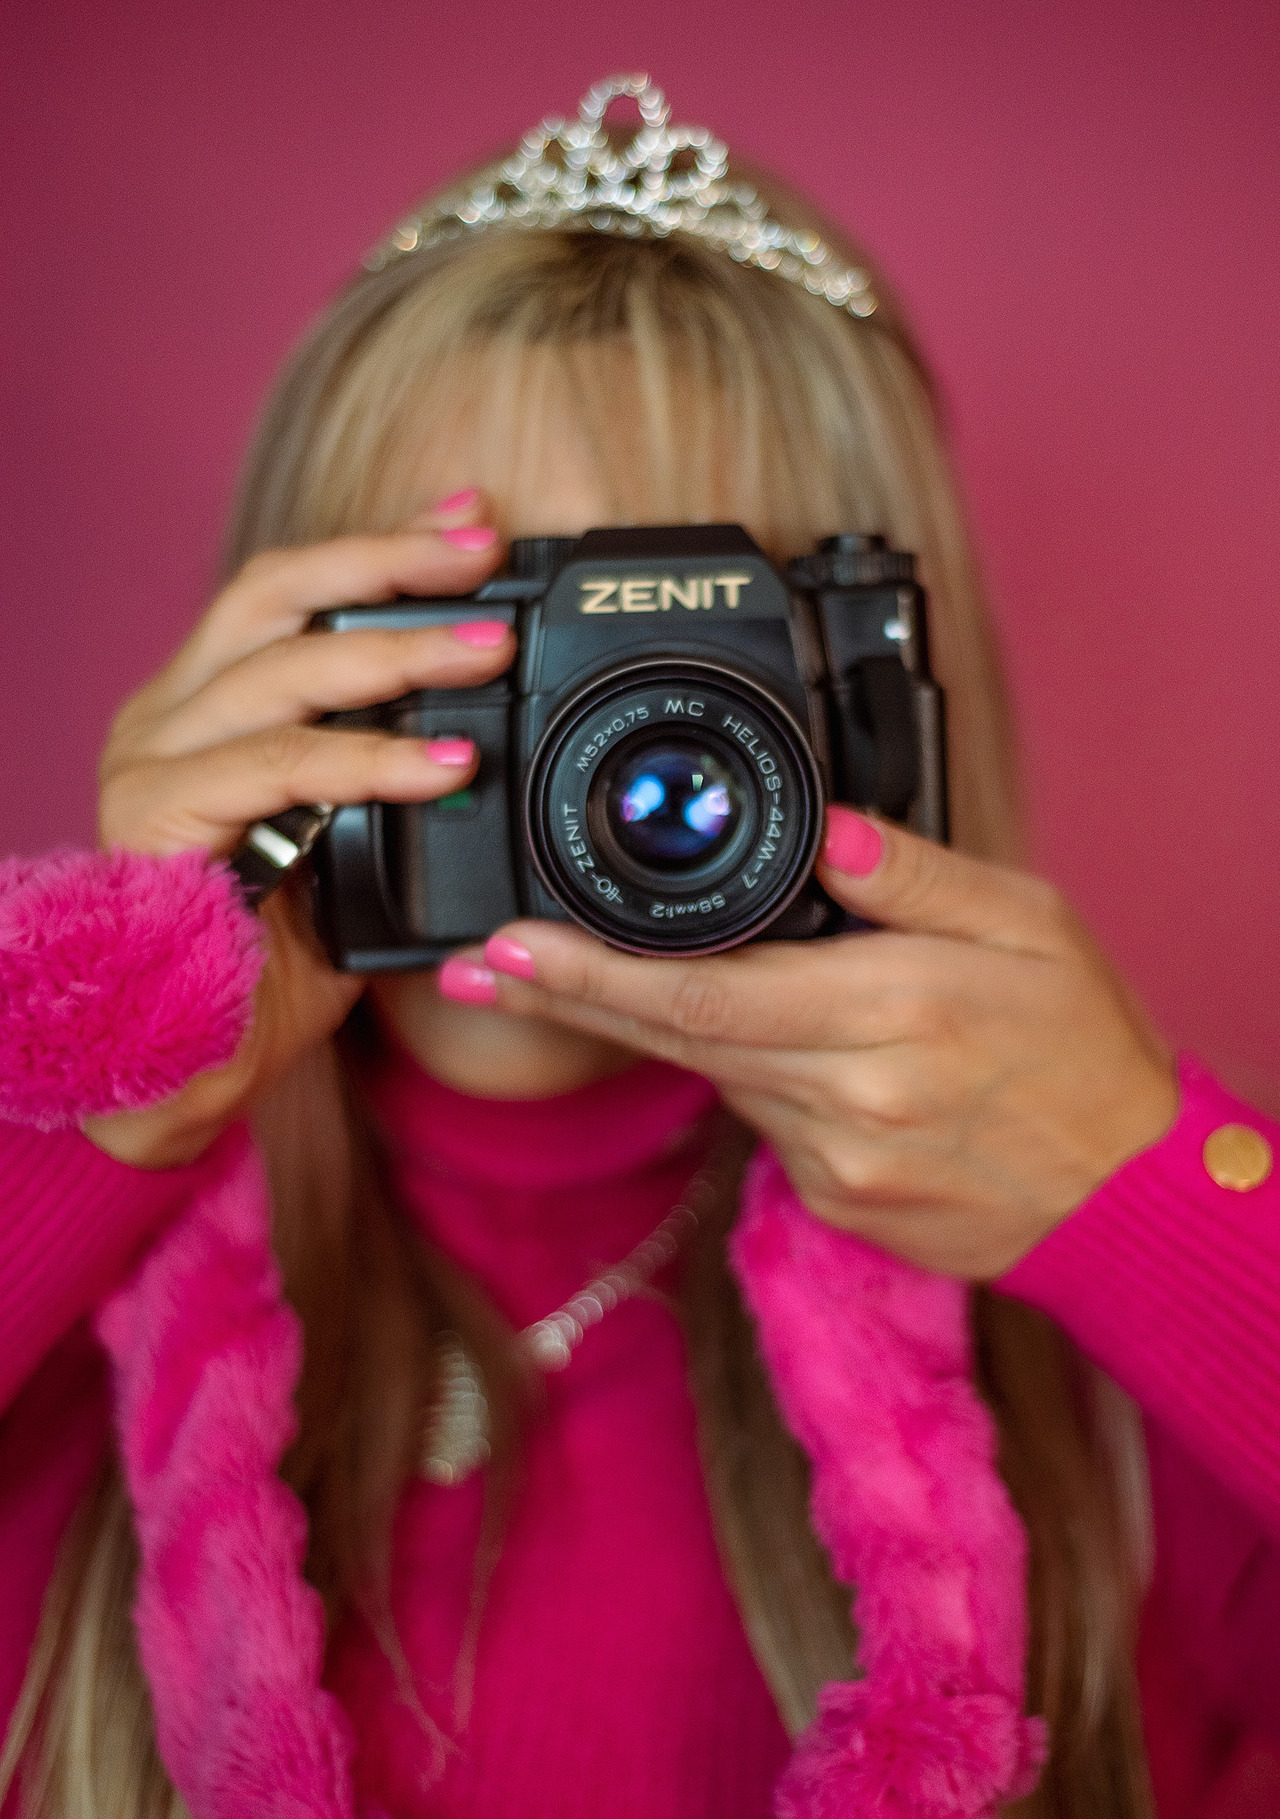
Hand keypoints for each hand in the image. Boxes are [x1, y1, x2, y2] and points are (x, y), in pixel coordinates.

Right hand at [86, 491, 512, 1167]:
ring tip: (489, 651)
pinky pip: (277, 767)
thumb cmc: (270, 954)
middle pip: (278, 596)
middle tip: (485, 554)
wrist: (188, 1058)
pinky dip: (368, 759)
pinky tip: (441, 765)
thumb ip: (381, 772)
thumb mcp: (343, 840)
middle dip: (388, 565)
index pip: (290, 594)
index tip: (467, 522)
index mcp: (207, 708)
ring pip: (282, 671)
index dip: (378, 550)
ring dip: (396, 654)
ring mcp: (154, 761)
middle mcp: (169, 717)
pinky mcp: (157, 816)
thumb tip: (481, 728)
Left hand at [456, 807, 1178, 1278]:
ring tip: (574, 979)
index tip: (511, 948)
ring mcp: (837, 1162)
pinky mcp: (837, 1201)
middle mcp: (849, 1098)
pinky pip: (760, 1120)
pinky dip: (739, 1069)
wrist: (1129, 1195)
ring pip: (713, 1077)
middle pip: (675, 1040)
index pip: (708, 992)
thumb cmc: (1088, 1050)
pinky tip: (755, 1037)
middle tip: (476, 964)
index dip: (596, 974)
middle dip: (566, 999)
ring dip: (649, 1026)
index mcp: (893, 1013)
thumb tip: (828, 830)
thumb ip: (916, 875)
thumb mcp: (1029, 923)